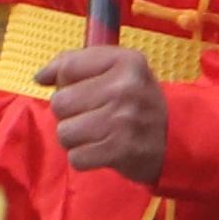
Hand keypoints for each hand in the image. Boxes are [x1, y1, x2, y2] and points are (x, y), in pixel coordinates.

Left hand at [38, 44, 168, 183]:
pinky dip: (86, 158)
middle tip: (94, 116)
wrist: (178, 138)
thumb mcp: (120, 70)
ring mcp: (123, 120)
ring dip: (76, 139)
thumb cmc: (139, 101)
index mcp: (125, 61)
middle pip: (60, 103)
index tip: (84, 91)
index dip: (67, 83)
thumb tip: (40, 76)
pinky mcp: (120, 149)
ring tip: (98, 135)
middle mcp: (125, 87)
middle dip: (71, 114)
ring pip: (64, 132)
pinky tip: (103, 150)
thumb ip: (77, 64)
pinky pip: (76, 157)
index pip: (67, 67)